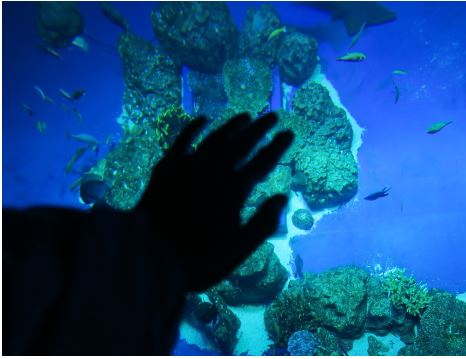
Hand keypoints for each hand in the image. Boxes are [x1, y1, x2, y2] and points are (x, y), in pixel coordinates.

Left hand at [138, 112, 293, 291]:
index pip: (262, 163)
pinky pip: (182, 142)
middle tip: (274, 116)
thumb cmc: (199, 259)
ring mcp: (188, 167)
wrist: (150, 258)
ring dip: (232, 126)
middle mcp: (214, 172)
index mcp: (234, 191)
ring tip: (247, 116)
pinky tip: (203, 119)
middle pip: (241, 144)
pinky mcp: (166, 168)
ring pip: (215, 139)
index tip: (290, 133)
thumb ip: (263, 223)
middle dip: (259, 129)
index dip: (277, 147)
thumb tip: (283, 198)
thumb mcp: (239, 249)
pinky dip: (193, 129)